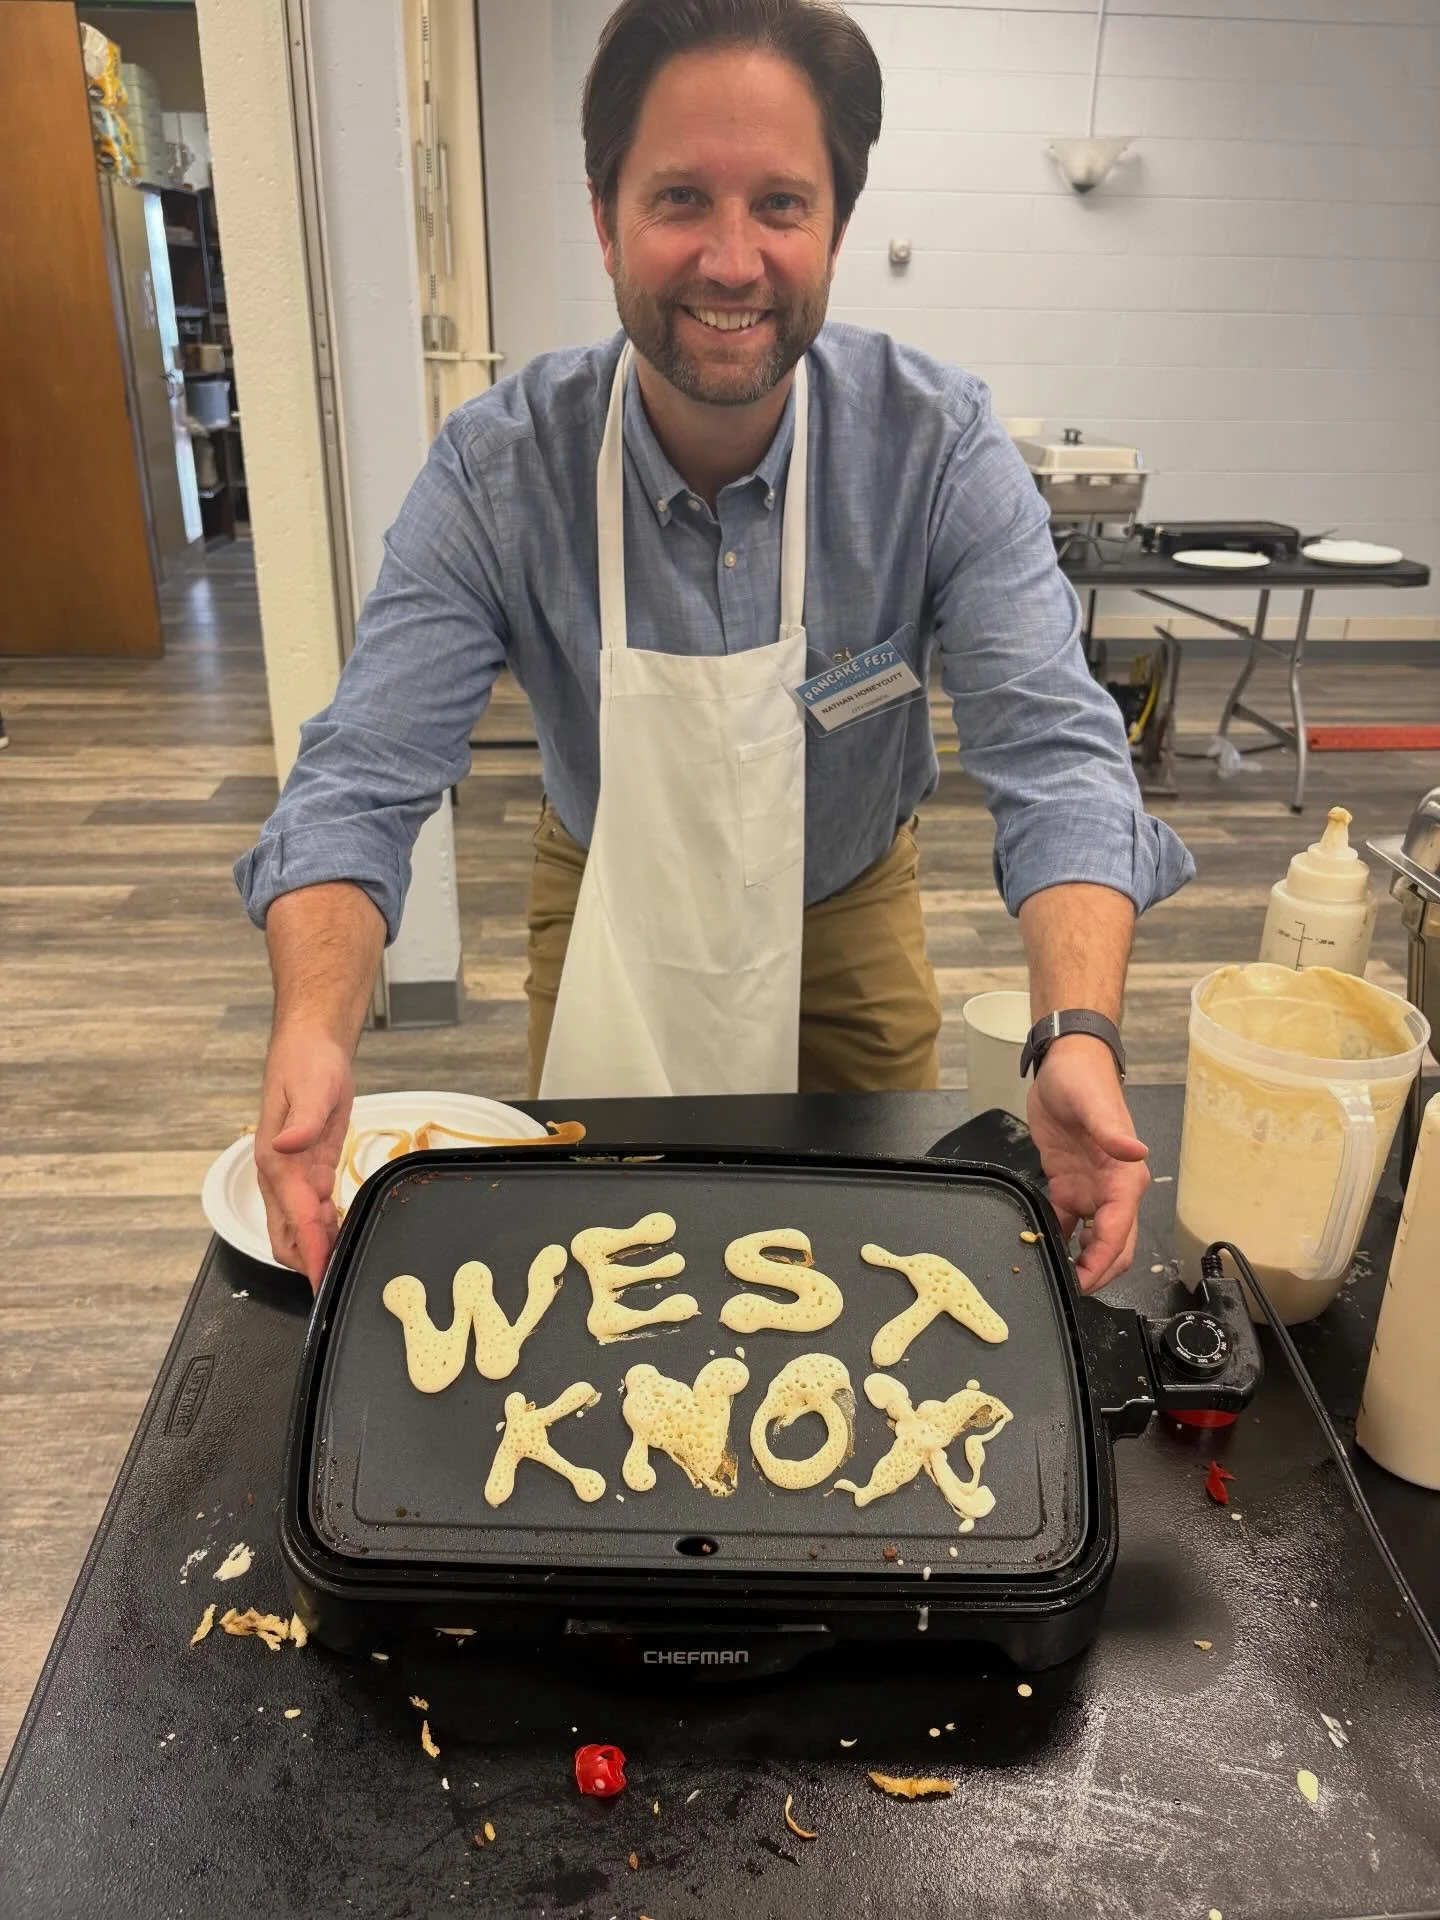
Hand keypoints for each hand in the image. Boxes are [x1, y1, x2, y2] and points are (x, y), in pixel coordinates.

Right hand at [253, 1027, 354, 1290]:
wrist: (309, 1047)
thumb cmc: (308, 1064)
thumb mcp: (311, 1087)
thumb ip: (303, 1119)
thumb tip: (288, 1145)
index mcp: (277, 1162)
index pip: (295, 1220)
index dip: (311, 1253)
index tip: (322, 1282)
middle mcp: (279, 1176)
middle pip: (287, 1236)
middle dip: (310, 1262)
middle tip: (340, 1284)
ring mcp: (292, 1176)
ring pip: (299, 1228)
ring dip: (319, 1248)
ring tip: (348, 1264)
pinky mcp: (308, 1171)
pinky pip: (312, 1211)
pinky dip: (325, 1229)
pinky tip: (344, 1234)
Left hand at [1025, 1035, 1148, 1292]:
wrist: (1065, 1064)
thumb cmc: (1083, 1079)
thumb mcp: (1093, 1102)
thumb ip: (1111, 1130)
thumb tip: (1136, 1151)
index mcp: (1125, 1177)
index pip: (1118, 1230)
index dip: (1103, 1260)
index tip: (1084, 1282)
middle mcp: (1112, 1190)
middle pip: (1113, 1246)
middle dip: (1096, 1273)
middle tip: (1068, 1294)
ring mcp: (1090, 1191)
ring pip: (1093, 1243)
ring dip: (1080, 1264)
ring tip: (1054, 1281)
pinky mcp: (1068, 1186)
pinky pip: (1066, 1225)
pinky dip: (1058, 1242)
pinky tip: (1040, 1251)